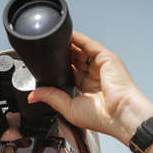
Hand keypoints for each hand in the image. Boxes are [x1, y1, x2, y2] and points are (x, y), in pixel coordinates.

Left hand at [28, 31, 152, 145]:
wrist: (119, 115)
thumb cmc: (101, 118)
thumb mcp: (69, 108)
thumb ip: (51, 97)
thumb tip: (32, 95)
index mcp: (86, 90)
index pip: (69, 74)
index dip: (58, 68)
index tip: (43, 64)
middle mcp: (93, 77)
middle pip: (74, 60)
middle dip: (61, 55)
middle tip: (45, 50)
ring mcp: (100, 66)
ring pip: (80, 50)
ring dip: (67, 44)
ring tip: (51, 39)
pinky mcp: (106, 58)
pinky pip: (88, 44)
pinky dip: (77, 38)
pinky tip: (65, 34)